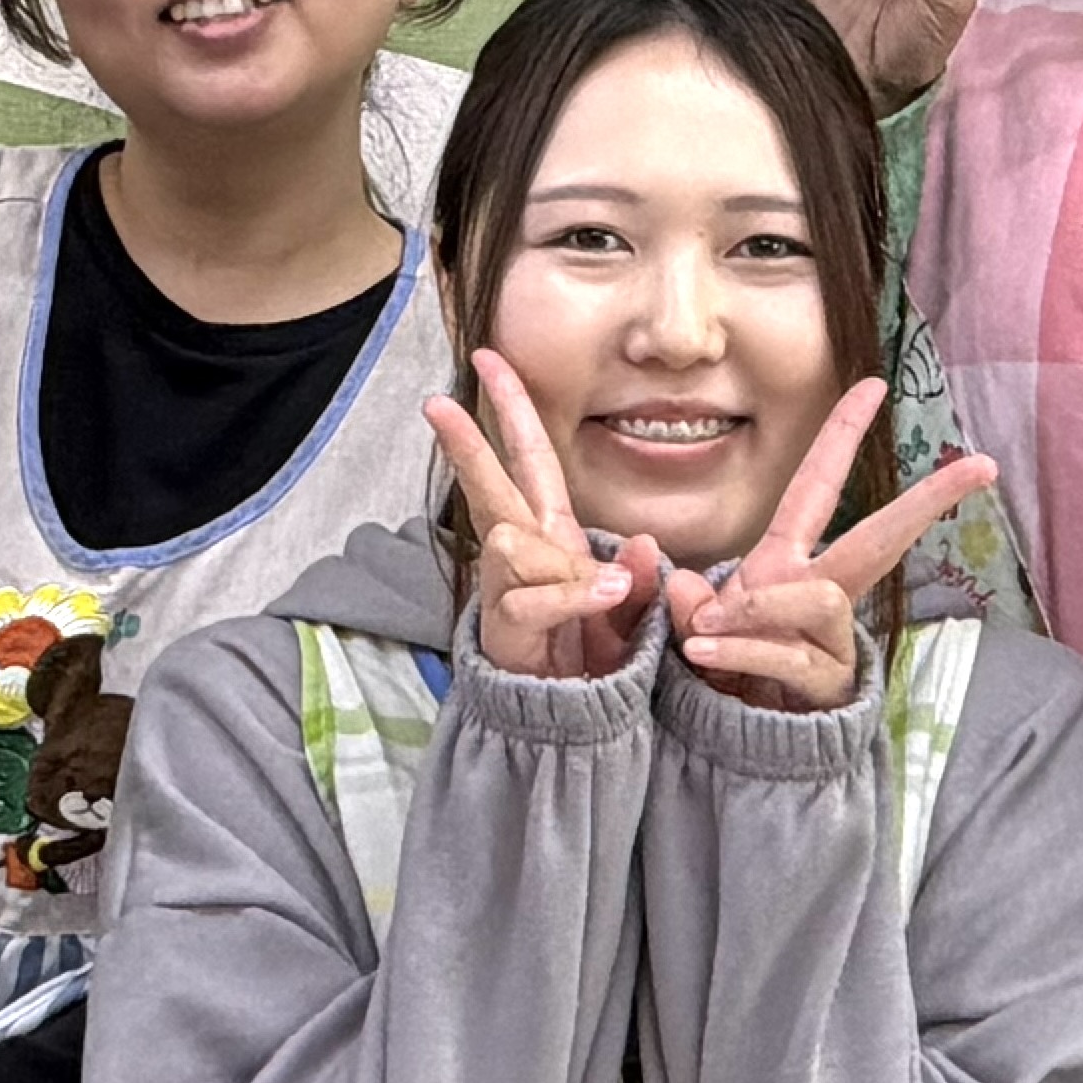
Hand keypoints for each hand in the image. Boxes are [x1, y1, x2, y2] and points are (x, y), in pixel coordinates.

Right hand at [423, 350, 661, 683]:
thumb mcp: (631, 612)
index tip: (488, 358)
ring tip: (609, 594)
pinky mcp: (507, 628)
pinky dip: (574, 596)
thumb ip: (641, 580)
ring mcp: (508, 589)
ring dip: (561, 564)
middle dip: (465, 443)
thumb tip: (647, 544)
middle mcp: (522, 554)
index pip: (530, 457)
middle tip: (436, 404)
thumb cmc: (593, 659)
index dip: (512, 408)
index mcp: (552, 534)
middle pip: (489, 484)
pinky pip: (534, 598)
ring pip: (513, 543)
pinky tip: (607, 596)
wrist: (569, 724)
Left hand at [658, 383, 998, 714]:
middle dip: (929, 499)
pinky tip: (704, 652)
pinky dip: (742, 650)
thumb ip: (675, 604)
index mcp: (785, 563)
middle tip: (981, 466)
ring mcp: (829, 640)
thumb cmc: (710, 676)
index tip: (874, 384)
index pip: (817, 486)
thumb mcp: (679, 629)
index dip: (841, 434)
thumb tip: (682, 586)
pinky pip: (792, 656)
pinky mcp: (828, 686)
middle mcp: (817, 592)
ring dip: (760, 609)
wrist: (724, 750)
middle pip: (882, 538)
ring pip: (821, 599)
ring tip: (705, 630)